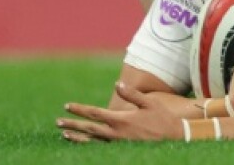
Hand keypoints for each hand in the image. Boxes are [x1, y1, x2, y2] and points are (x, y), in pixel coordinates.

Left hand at [57, 83, 180, 142]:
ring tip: (65, 134)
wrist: (175, 139)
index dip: (79, 109)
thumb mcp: (149, 103)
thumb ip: (132, 94)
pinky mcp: (122, 149)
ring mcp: (119, 143)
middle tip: (58, 122)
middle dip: (72, 124)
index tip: (67, 106)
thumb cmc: (163, 119)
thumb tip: (116, 85)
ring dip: (78, 137)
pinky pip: (101, 147)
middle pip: (89, 128)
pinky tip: (83, 142)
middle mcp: (116, 134)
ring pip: (93, 141)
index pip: (94, 114)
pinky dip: (89, 145)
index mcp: (121, 120)